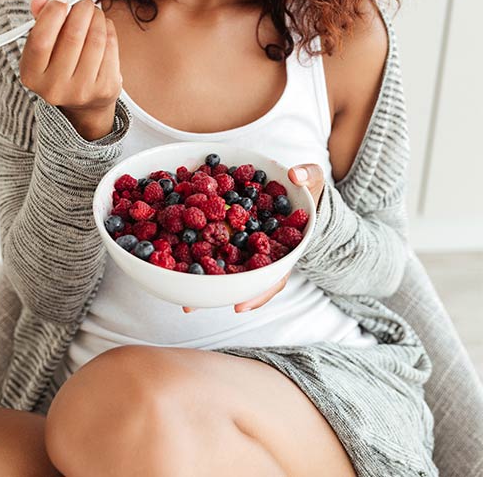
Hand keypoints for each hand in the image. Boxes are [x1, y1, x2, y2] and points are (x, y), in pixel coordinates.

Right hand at [20, 0, 122, 139]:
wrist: (84, 103)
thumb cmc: (61, 67)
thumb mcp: (44, 49)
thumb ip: (40, 23)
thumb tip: (39, 0)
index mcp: (32, 75)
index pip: (40, 40)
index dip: (52, 14)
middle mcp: (54, 87)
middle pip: (72, 36)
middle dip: (81, 10)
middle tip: (84, 2)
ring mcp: (81, 91)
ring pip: (95, 40)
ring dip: (98, 18)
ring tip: (95, 13)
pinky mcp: (104, 89)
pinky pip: (110, 49)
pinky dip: (109, 31)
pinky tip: (105, 27)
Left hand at [181, 164, 325, 312]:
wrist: (293, 186)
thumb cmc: (305, 188)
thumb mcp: (312, 179)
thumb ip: (307, 175)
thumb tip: (295, 175)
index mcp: (285, 247)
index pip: (274, 275)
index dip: (258, 292)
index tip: (239, 306)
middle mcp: (262, 253)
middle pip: (239, 279)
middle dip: (214, 292)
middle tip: (190, 307)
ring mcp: (244, 245)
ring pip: (221, 266)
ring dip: (198, 277)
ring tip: (174, 295)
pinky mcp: (226, 231)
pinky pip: (208, 241)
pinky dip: (191, 247)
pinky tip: (170, 255)